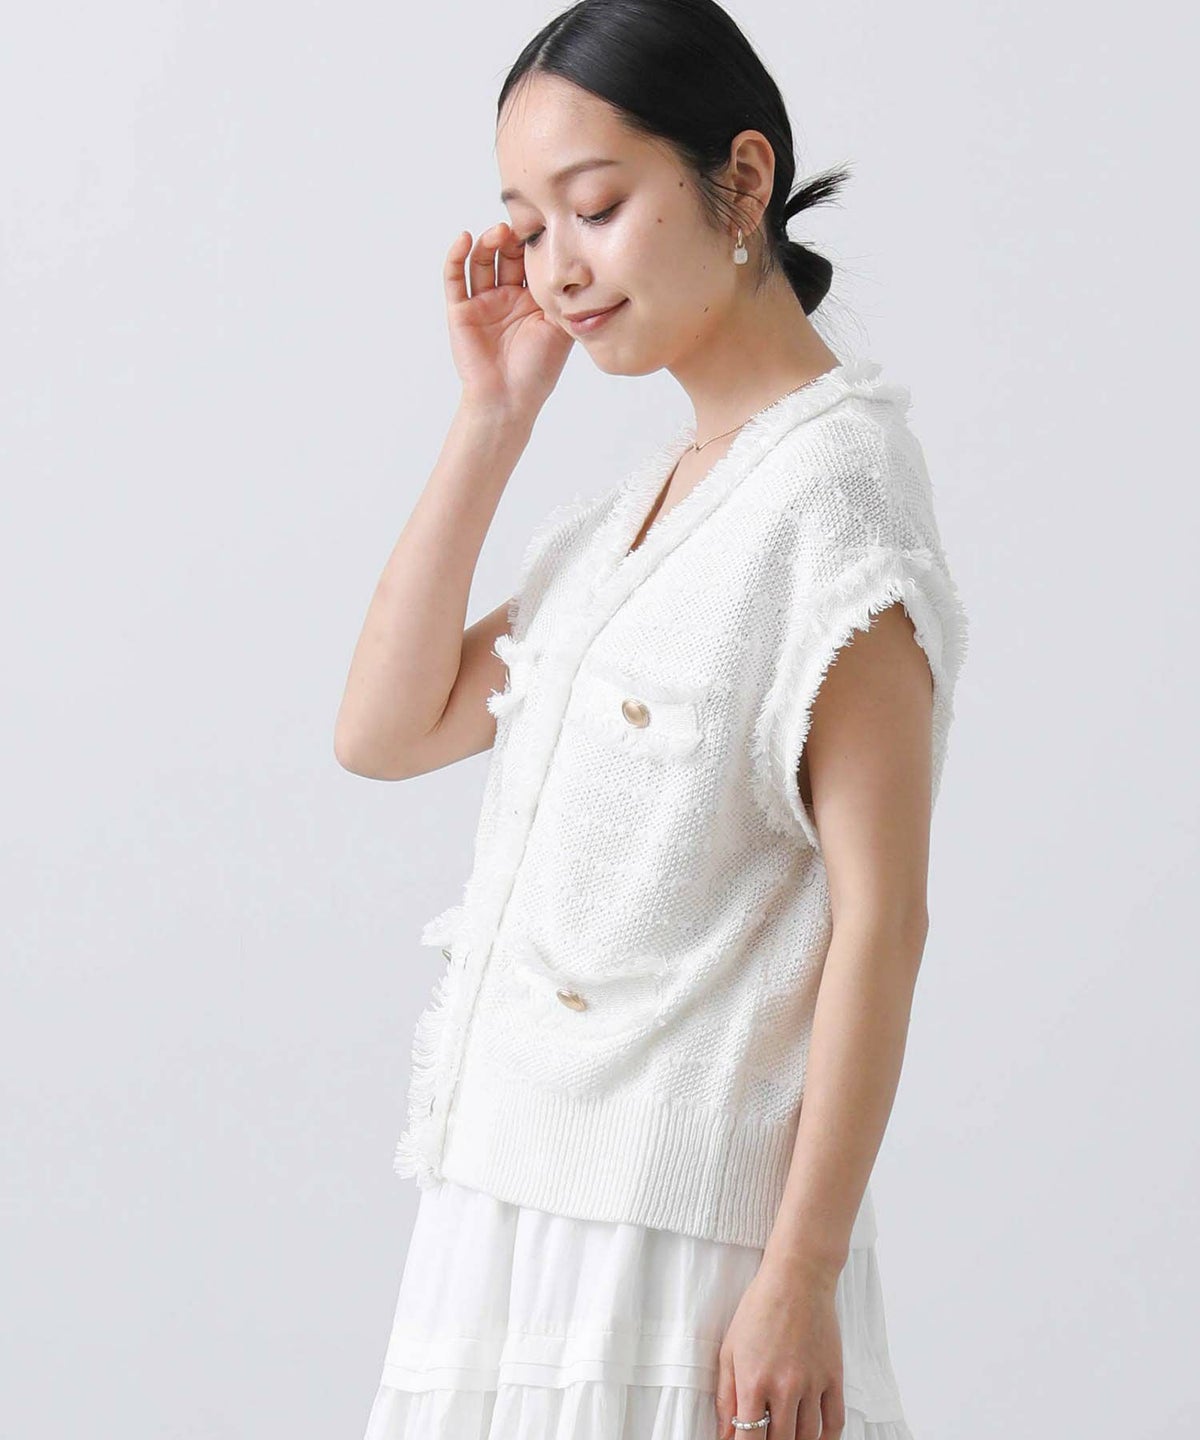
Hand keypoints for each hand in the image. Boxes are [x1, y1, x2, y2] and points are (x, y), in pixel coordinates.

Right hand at [443, 222, 573, 420]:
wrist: (509, 400)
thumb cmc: (538, 371)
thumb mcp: (561, 328)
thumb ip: (567, 297)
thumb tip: (583, 263)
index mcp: (532, 299)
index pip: (530, 260)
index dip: (533, 242)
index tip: (543, 225)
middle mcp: (506, 296)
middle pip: (505, 255)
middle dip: (511, 239)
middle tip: (519, 227)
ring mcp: (482, 302)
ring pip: (480, 261)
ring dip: (486, 243)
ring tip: (497, 233)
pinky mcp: (460, 310)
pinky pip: (455, 278)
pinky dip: (457, 256)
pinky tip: (464, 238)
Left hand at [714, 1262, 845, 1439]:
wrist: (797, 1278)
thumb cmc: (760, 1308)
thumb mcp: (730, 1349)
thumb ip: (725, 1396)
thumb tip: (724, 1434)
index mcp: (754, 1382)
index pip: (749, 1439)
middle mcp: (785, 1388)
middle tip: (766, 1437)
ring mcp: (812, 1384)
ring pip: (807, 1438)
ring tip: (786, 1436)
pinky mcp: (834, 1377)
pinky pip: (835, 1422)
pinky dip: (827, 1438)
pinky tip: (816, 1439)